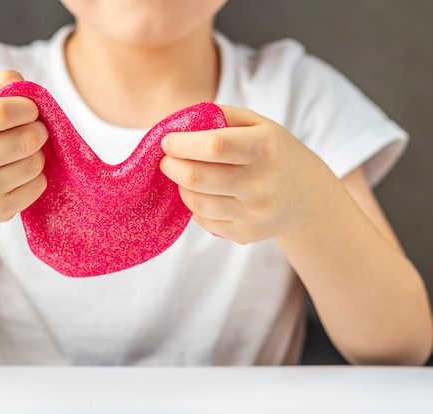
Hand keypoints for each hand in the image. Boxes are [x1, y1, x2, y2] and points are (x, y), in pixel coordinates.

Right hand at [0, 71, 48, 226]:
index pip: (2, 112)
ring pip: (35, 164)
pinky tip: (19, 174)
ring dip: (37, 154)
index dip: (27, 108)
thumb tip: (25, 83)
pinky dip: (36, 177)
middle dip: (39, 130)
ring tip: (21, 153)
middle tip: (32, 130)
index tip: (30, 110)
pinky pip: (38, 186)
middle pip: (26, 139)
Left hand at [159, 105, 336, 243]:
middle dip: (171, 166)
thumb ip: (220, 116)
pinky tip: (205, 194)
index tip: (168, 141)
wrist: (309, 197)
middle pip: (197, 178)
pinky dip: (195, 205)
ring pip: (195, 202)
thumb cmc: (274, 153)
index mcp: (265, 148)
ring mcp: (254, 213)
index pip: (213, 146)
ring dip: (181, 186)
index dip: (182, 144)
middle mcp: (262, 184)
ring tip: (187, 175)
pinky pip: (203, 220)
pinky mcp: (246, 234)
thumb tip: (178, 122)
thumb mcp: (258, 124)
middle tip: (167, 160)